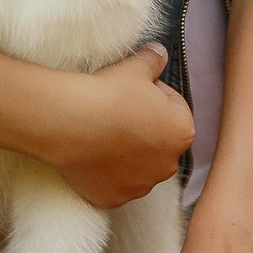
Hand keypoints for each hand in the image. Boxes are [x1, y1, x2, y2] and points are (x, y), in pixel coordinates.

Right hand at [44, 43, 192, 209]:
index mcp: (182, 132)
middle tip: (114, 111)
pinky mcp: (112, 199)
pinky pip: (112, 184)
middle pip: (156, 141)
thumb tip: (159, 53)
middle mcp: (167, 165)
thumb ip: (154, 60)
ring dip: (124, 153)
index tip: (131, 90)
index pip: (173, 108)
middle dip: (141, 128)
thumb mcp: (136, 67)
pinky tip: (90, 155)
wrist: (70, 122)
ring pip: (135, 166)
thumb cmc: (109, 93)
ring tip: (100, 133)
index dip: (152, 95)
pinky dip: (104, 173)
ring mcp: (139, 186)